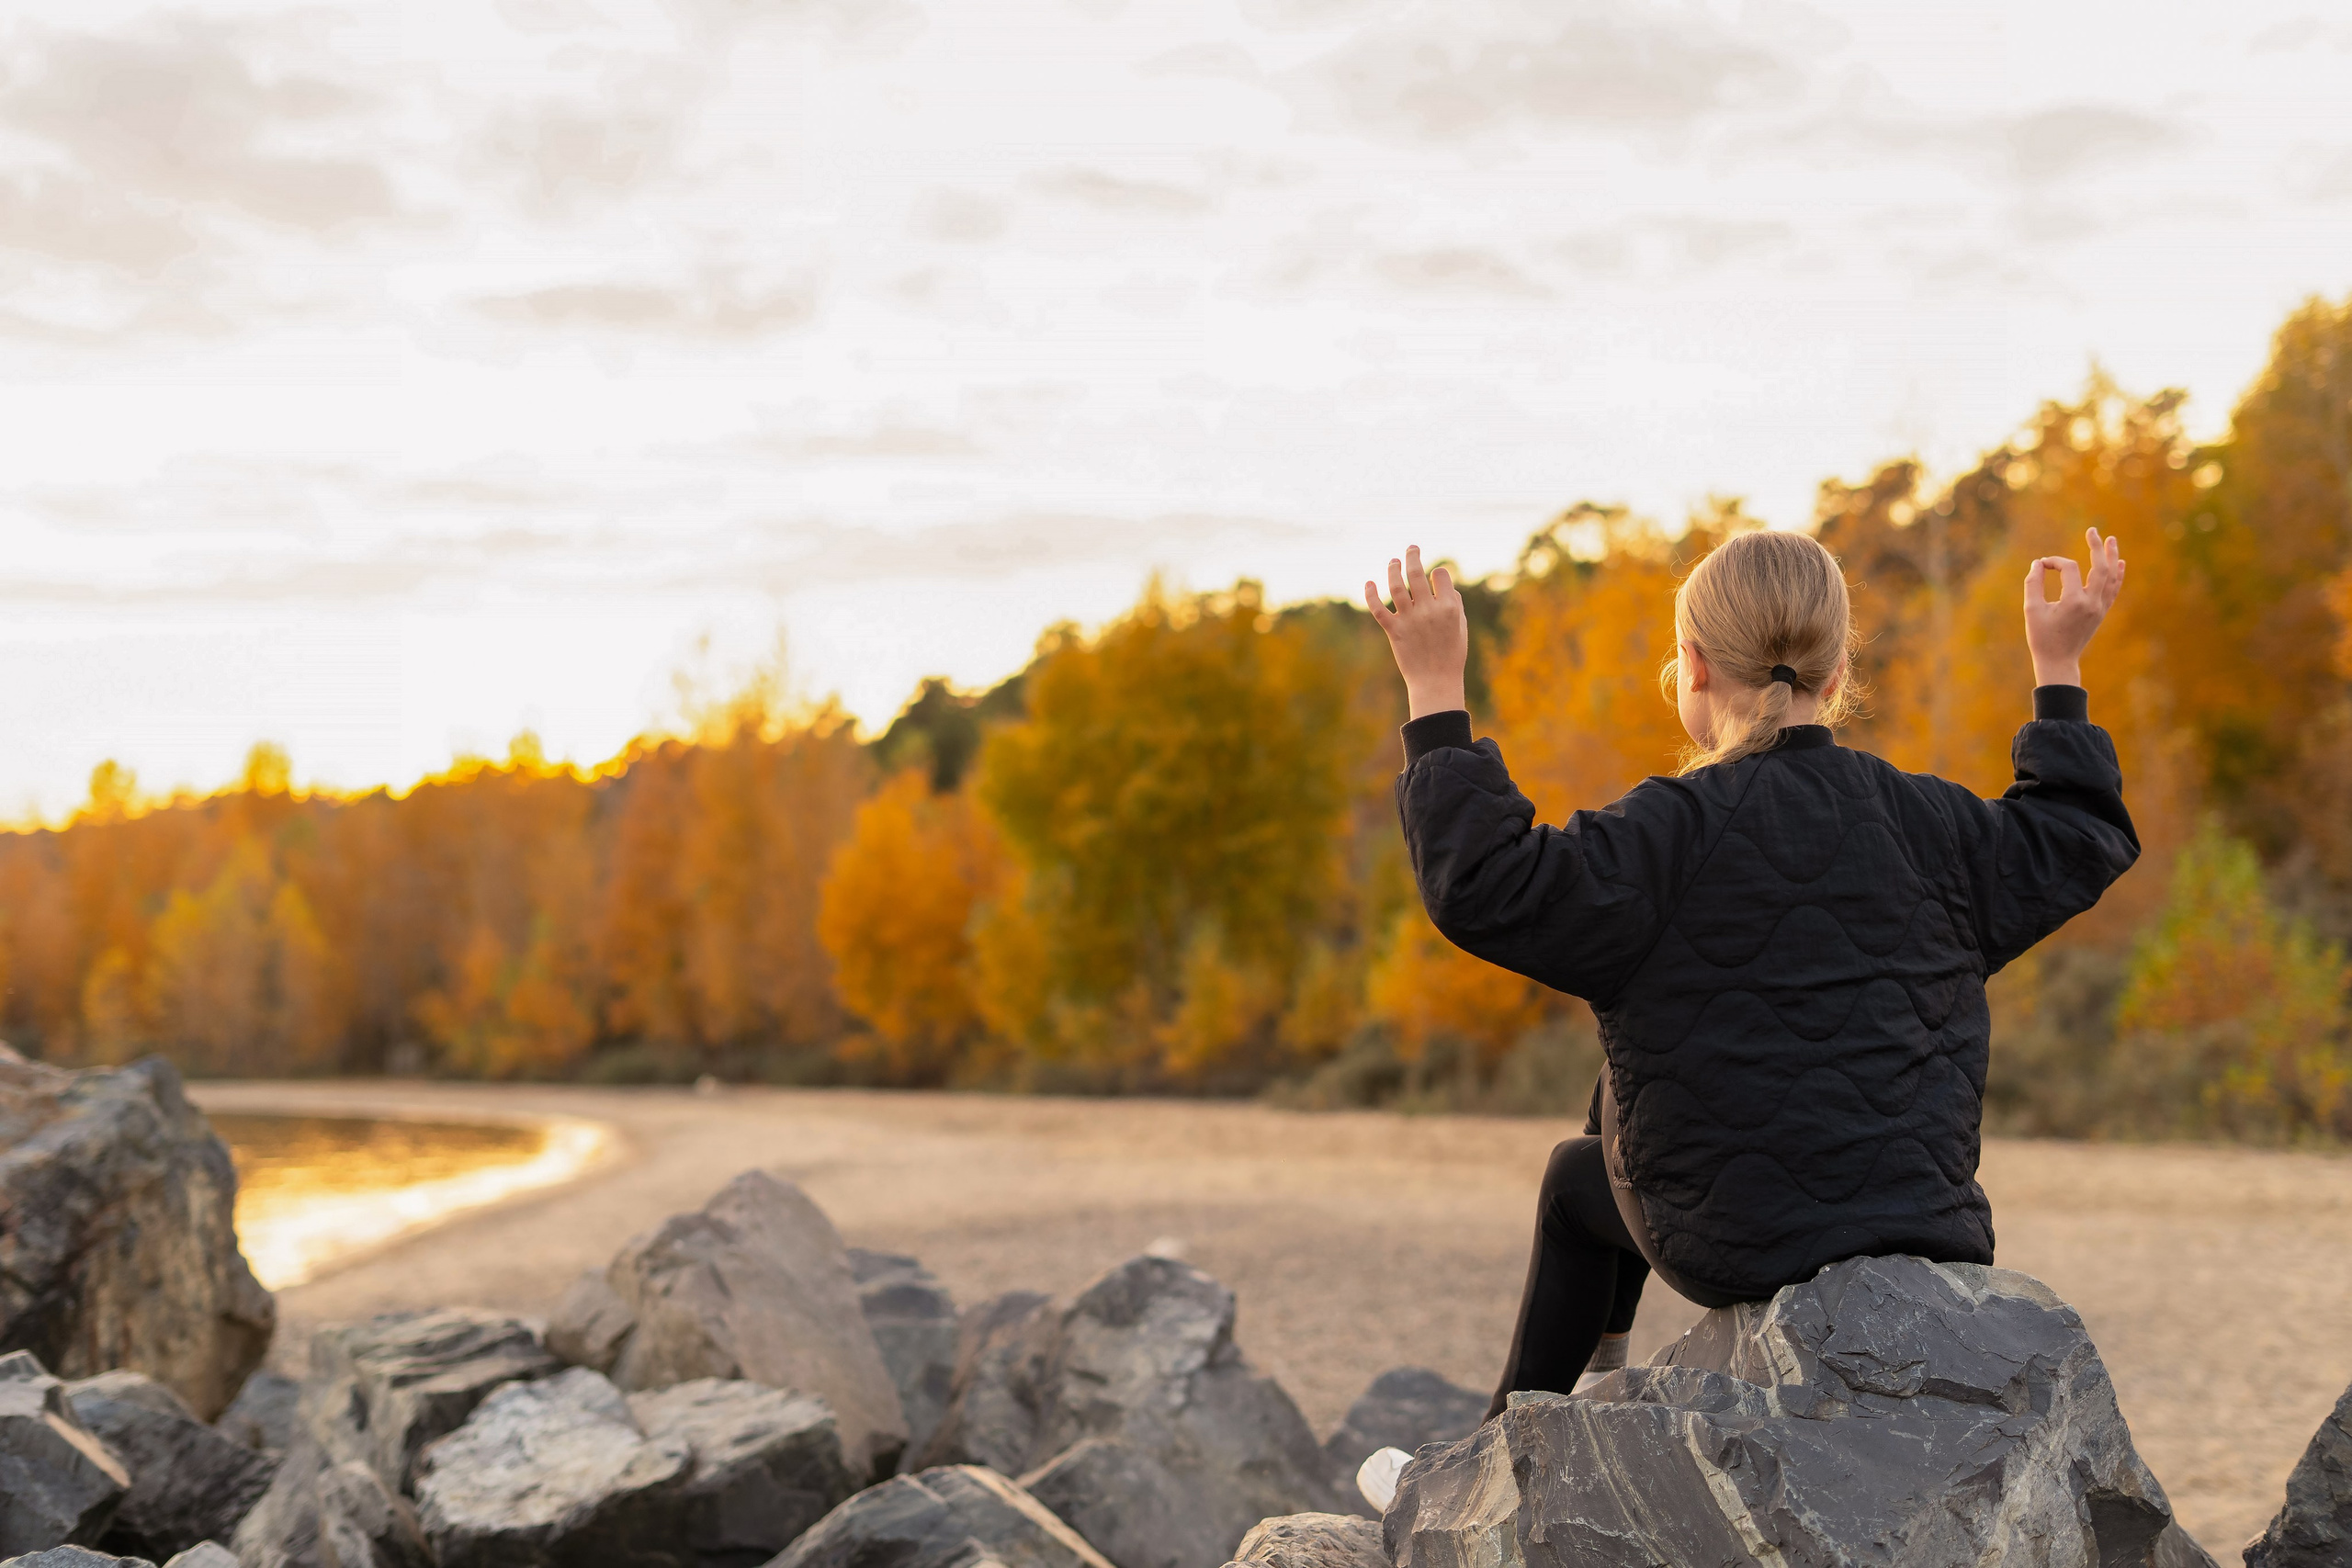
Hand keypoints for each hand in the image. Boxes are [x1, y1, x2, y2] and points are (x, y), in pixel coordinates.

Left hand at [1365, 545, 1469, 718]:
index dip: (1437, 573)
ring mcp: (1410, 619)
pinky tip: (1369, 582)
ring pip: (1396, 586)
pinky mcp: (1394, 630)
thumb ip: (1455, 604)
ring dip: (1393, 568)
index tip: (1435, 579)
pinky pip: (1378, 608)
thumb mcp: (1461, 627)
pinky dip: (1371, 594)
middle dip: (1413, 556)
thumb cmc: (1452, 654)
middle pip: (1417, 573)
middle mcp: (1428, 610)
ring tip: (1394, 561)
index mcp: (1449, 607)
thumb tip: (1446, 586)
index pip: (1440, 575)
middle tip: (1411, 548)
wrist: (1436, 682)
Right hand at [2022, 527, 2124, 687]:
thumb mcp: (2032, 610)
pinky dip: (2117, 575)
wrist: (2058, 662)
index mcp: (2074, 600)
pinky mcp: (2101, 612)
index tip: (2040, 566)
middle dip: (2096, 547)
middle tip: (2092, 530)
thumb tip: (2038, 563)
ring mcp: (2100, 608)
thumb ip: (2033, 583)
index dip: (2054, 562)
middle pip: (2100, 567)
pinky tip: (2119, 562)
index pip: (2068, 568)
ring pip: (2111, 577)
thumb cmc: (2042, 637)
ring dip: (2112, 557)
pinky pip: (2113, 589)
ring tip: (2111, 540)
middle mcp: (2092, 602)